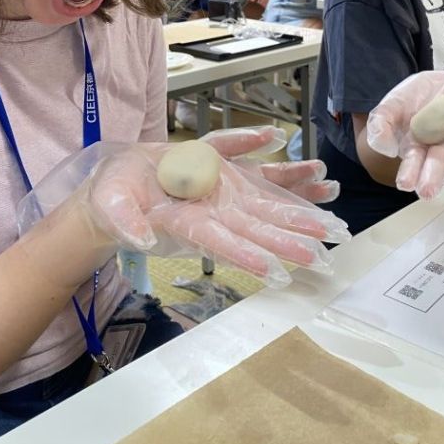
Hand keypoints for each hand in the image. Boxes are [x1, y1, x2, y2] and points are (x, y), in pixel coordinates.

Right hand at [19, 137, 349, 288]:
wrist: (120, 186)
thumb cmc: (111, 200)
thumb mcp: (110, 208)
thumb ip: (124, 223)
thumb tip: (140, 239)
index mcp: (185, 223)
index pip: (220, 242)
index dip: (247, 255)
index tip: (277, 273)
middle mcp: (212, 212)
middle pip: (255, 228)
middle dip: (290, 240)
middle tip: (325, 254)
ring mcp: (221, 194)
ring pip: (266, 202)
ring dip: (299, 208)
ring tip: (333, 216)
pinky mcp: (224, 175)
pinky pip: (258, 171)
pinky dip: (283, 170)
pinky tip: (312, 170)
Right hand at [366, 72, 443, 199]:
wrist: (435, 76)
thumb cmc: (412, 98)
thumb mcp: (389, 107)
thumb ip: (380, 126)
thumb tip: (386, 149)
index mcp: (418, 146)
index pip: (414, 162)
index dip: (410, 173)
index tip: (405, 184)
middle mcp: (441, 145)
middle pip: (438, 163)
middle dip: (433, 177)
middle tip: (428, 191)